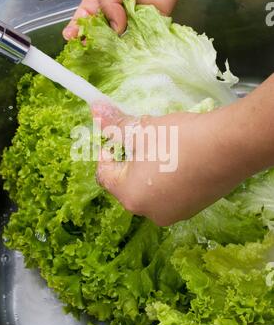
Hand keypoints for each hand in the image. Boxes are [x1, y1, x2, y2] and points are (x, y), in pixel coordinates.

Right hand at [63, 0, 190, 38]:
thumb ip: (107, 1)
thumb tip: (115, 28)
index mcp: (99, 0)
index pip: (85, 20)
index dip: (77, 30)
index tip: (71, 39)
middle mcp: (115, 14)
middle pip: (103, 35)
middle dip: (97, 43)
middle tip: (91, 49)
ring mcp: (133, 20)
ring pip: (123, 41)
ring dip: (118, 49)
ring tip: (111, 52)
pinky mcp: (153, 24)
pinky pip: (145, 39)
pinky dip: (139, 46)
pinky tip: (133, 49)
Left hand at [92, 75, 273, 225]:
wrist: (229, 147)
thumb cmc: (178, 139)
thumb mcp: (142, 129)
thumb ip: (115, 125)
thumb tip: (94, 110)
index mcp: (130, 196)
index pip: (104, 175)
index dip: (105, 152)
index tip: (113, 137)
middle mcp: (149, 213)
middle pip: (127, 185)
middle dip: (128, 161)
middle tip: (139, 139)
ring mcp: (174, 213)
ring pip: (149, 189)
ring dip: (148, 169)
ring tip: (162, 147)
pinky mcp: (193, 209)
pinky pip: (170, 193)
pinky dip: (168, 178)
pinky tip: (181, 158)